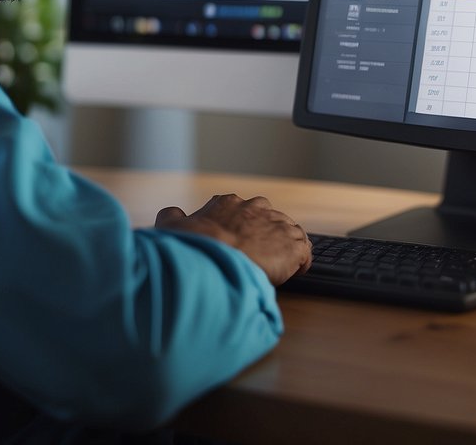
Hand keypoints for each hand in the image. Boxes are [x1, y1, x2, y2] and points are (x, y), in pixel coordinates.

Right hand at [155, 194, 311, 285]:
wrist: (214, 259)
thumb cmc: (192, 245)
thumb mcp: (171, 225)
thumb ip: (171, 216)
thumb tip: (170, 213)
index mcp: (228, 203)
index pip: (242, 209)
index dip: (242, 227)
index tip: (238, 241)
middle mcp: (255, 208)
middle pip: (268, 217)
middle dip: (267, 233)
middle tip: (259, 254)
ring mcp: (277, 225)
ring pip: (289, 232)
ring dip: (285, 247)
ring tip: (280, 265)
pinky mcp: (292, 246)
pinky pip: (304, 251)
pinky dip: (302, 262)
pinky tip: (295, 272)